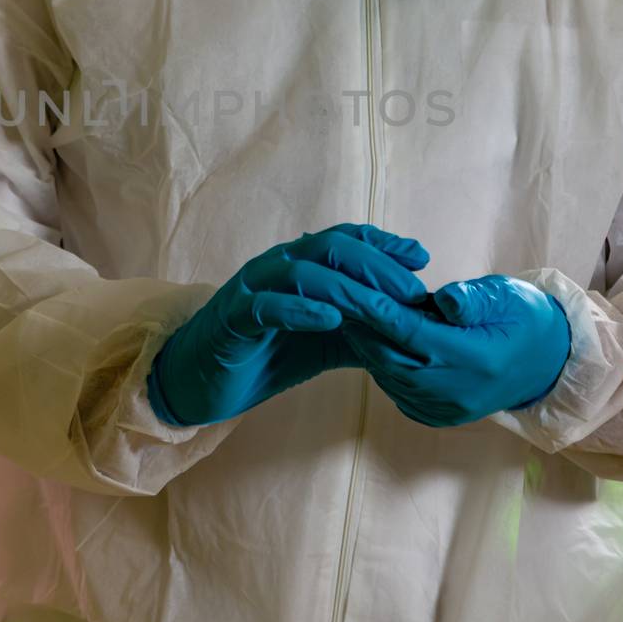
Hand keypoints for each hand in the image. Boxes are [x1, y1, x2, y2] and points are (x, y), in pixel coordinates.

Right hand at [147, 223, 430, 425]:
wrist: (201, 381)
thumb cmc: (265, 355)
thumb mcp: (325, 342)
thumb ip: (362, 329)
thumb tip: (413, 328)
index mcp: (299, 266)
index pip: (346, 240)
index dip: (384, 244)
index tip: (421, 258)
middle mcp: (276, 267)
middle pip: (331, 248)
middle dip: (376, 265)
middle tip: (410, 290)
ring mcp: (252, 290)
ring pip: (302, 272)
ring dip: (346, 288)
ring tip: (380, 308)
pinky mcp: (232, 319)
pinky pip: (265, 306)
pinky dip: (300, 309)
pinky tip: (329, 319)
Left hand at [344, 273, 571, 426]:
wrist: (548, 360)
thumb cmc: (522, 317)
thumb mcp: (505, 296)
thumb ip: (472, 298)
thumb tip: (443, 300)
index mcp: (475, 357)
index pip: (412, 332)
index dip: (378, 311)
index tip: (352, 290)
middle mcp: (459, 390)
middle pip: (394, 360)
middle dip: (364, 333)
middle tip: (341, 305)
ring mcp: (451, 409)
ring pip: (393, 380)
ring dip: (369, 352)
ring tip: (351, 324)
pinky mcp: (444, 417)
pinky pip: (401, 396)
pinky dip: (383, 371)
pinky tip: (374, 350)